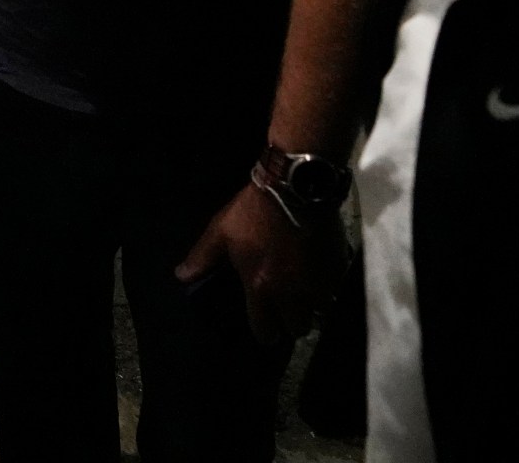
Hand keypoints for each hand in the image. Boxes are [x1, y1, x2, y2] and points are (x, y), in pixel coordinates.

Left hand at [175, 182, 344, 344]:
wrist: (295, 185)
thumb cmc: (254, 210)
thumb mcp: (221, 230)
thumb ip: (203, 258)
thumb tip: (181, 277)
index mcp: (261, 287)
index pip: (265, 330)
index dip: (265, 333)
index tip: (266, 327)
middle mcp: (292, 293)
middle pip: (297, 328)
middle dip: (291, 323)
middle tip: (287, 310)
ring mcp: (318, 283)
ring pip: (319, 312)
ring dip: (312, 308)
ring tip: (306, 295)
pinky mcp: (337, 269)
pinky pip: (334, 290)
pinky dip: (328, 288)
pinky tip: (320, 275)